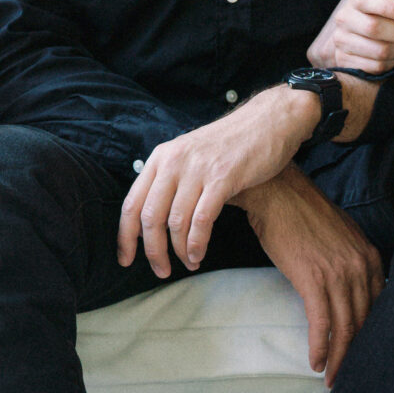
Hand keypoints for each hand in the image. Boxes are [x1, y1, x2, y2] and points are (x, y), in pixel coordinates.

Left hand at [119, 86, 316, 276]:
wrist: (268, 121)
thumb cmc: (230, 144)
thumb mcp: (190, 154)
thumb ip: (170, 181)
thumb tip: (153, 220)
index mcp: (161, 157)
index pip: (132, 203)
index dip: (126, 236)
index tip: (125, 259)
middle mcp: (173, 162)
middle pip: (150, 217)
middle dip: (153, 251)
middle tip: (161, 271)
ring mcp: (197, 169)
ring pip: (175, 222)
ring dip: (179, 250)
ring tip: (189, 263)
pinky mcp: (222, 177)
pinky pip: (201, 219)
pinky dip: (197, 242)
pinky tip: (199, 253)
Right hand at [241, 166, 384, 383]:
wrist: (276, 192)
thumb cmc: (301, 214)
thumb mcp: (339, 236)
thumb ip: (351, 262)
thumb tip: (351, 290)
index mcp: (369, 256)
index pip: (378, 307)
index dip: (371, 336)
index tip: (362, 354)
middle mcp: (360, 266)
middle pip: (364, 321)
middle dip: (356, 353)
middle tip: (348, 376)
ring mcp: (338, 273)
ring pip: (345, 327)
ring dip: (338, 358)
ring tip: (331, 378)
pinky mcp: (313, 279)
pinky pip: (321, 323)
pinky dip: (320, 347)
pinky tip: (316, 362)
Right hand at [307, 0, 393, 76]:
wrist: (366, 36)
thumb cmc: (389, 17)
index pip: (370, 0)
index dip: (390, 7)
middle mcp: (346, 18)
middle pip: (376, 29)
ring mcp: (343, 40)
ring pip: (377, 51)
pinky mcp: (344, 60)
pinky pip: (373, 67)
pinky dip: (389, 65)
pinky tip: (392, 58)